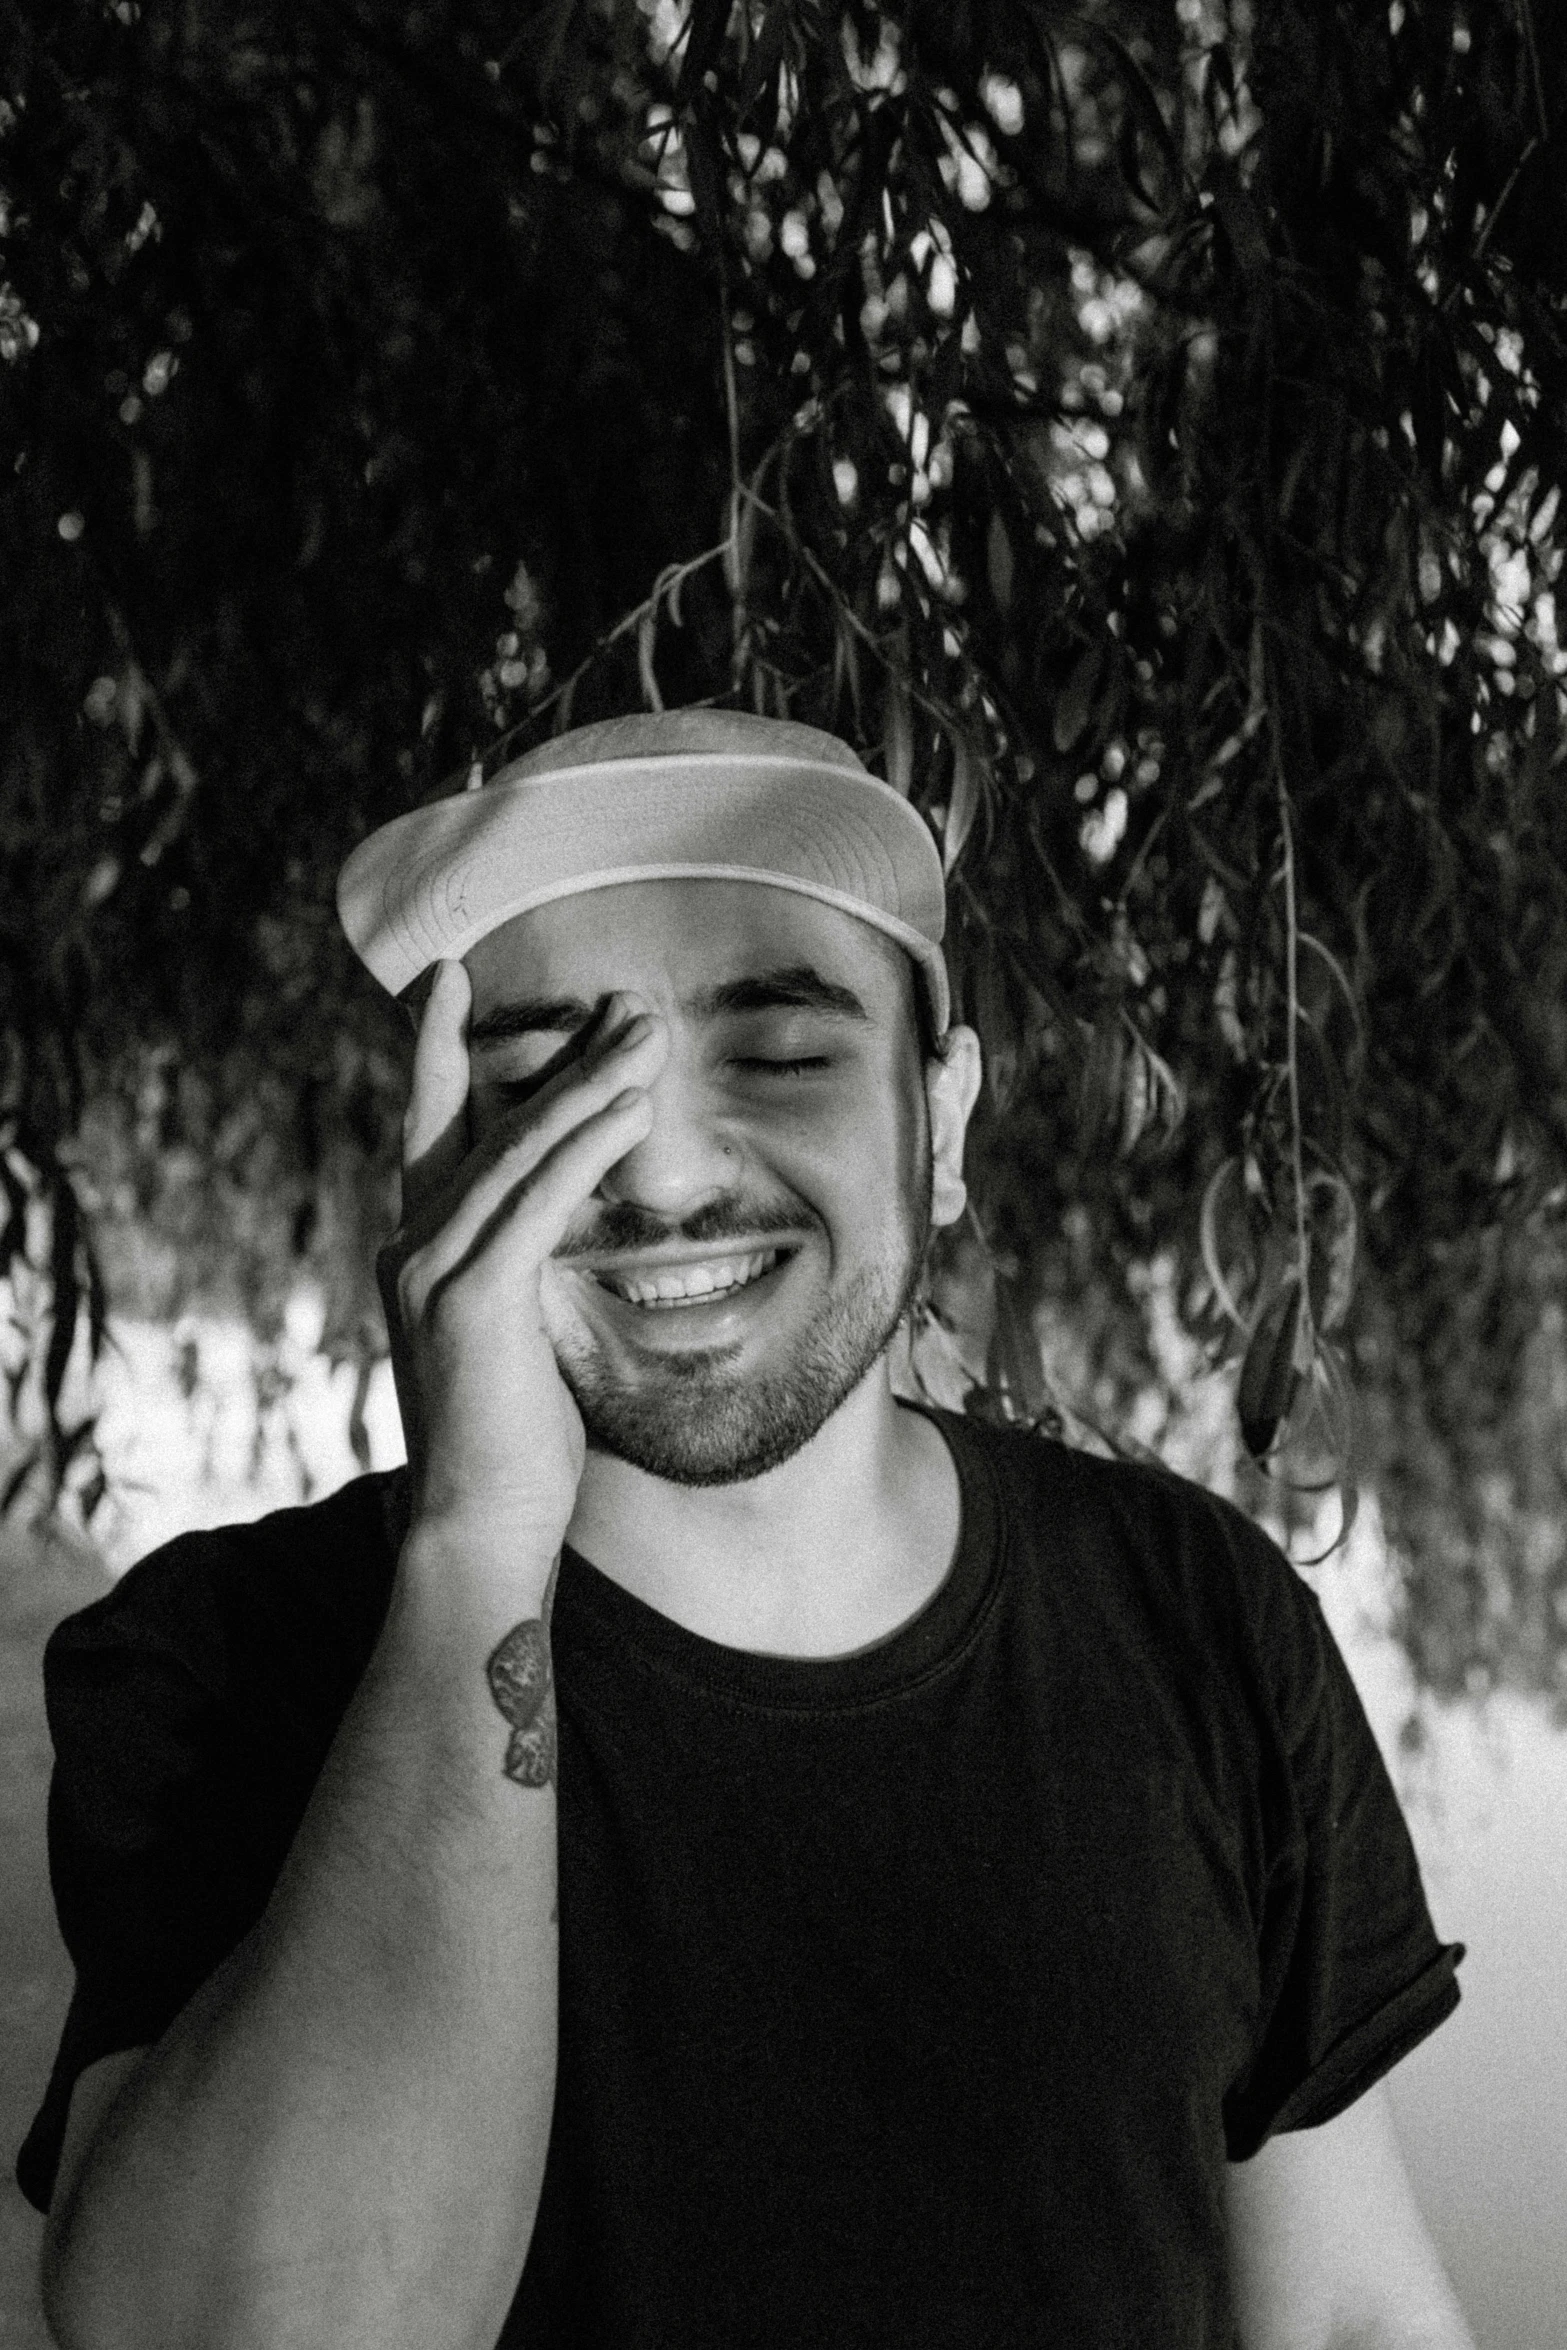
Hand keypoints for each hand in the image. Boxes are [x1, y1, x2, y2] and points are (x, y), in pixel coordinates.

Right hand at [378, 960, 662, 1567]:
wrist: (480, 1525)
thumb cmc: (514, 1443)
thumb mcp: (517, 1332)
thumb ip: (522, 1267)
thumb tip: (564, 1220)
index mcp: (419, 1248)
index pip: (436, 1128)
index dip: (443, 1051)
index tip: (456, 980)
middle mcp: (411, 1244)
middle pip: (485, 1120)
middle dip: (558, 1054)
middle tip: (621, 997)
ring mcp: (431, 1267)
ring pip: (518, 1148)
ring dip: (590, 1083)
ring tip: (648, 1031)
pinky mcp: (470, 1298)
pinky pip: (538, 1200)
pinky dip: (584, 1146)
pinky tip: (630, 1107)